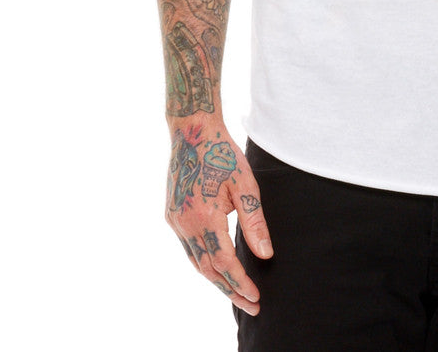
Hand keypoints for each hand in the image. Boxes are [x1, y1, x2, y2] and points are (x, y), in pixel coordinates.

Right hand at [165, 119, 272, 314]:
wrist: (192, 131)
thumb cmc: (223, 154)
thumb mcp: (245, 184)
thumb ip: (254, 222)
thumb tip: (265, 254)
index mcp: (204, 217)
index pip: (224, 263)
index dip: (241, 283)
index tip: (256, 298)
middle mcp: (185, 224)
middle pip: (208, 270)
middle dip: (230, 290)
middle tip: (251, 306)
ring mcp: (175, 221)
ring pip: (196, 262)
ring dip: (216, 280)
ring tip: (237, 293)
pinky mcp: (172, 215)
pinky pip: (188, 249)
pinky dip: (204, 263)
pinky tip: (217, 268)